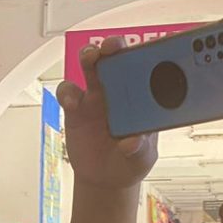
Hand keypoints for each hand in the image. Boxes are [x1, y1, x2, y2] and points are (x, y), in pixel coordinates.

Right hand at [55, 38, 159, 191]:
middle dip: (115, 46)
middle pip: (117, 57)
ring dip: (90, 56)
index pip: (150, 66)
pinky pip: (68, 92)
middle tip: (114, 46)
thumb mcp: (142, 158)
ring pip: (91, 66)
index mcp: (144, 95)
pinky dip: (68, 93)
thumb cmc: (129, 161)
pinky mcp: (76, 108)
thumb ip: (140, 149)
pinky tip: (72, 102)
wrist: (104, 179)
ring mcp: (96, 96)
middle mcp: (120, 89)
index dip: (151, 50)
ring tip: (91, 57)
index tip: (154, 44)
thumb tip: (133, 141)